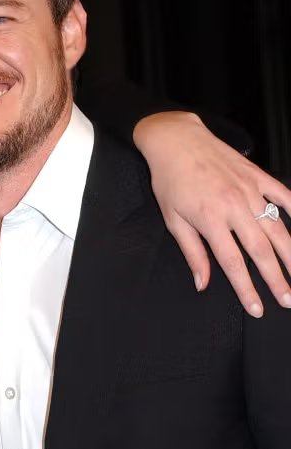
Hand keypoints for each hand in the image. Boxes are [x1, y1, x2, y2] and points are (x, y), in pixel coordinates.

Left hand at [134, 111, 290, 316]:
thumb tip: (202, 282)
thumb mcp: (173, 219)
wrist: (176, 141)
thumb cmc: (170, 180)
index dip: (246, 289)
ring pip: (278, 228)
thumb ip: (192, 252)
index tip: (257, 308)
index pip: (232, 263)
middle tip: (288, 300)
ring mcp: (249, 190)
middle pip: (261, 250)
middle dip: (277, 278)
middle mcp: (233, 206)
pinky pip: (284, 196)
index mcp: (209, 219)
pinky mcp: (258, 176)